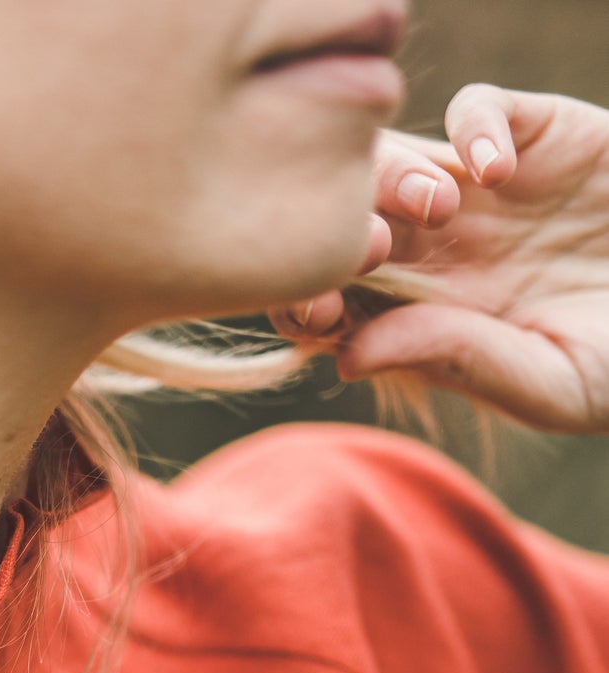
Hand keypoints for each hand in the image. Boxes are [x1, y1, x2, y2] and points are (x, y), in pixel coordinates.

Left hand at [271, 86, 608, 432]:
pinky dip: (473, 128)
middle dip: (339, 230)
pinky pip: (477, 109)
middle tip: (368, 250)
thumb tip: (346, 355)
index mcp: (424, 320)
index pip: (333, 300)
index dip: (306, 299)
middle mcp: (440, 252)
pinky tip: (499, 173)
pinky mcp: (535, 136)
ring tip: (440, 210)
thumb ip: (457, 361)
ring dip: (395, 177)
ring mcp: (482, 192)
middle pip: (349, 223)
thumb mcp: (548, 382)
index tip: (318, 312)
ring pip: (398, 160)